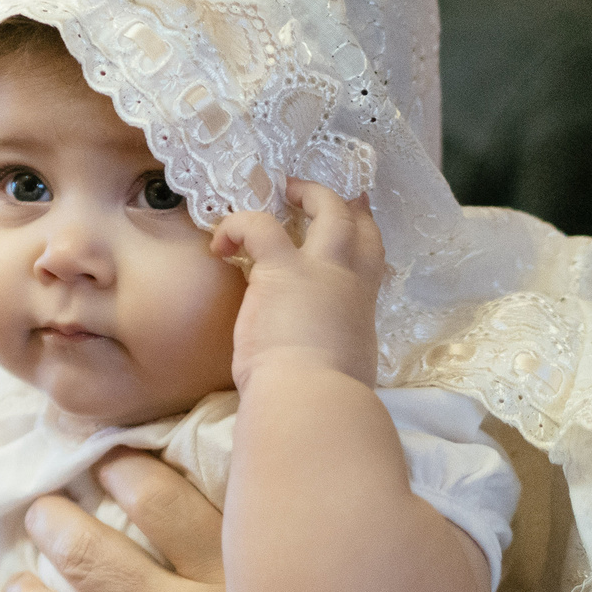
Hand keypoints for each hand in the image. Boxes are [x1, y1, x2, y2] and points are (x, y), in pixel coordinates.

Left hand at [208, 179, 384, 392]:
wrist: (311, 400)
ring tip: (280, 191)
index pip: (370, 259)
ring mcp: (320, 271)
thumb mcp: (341, 368)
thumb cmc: (321, 397)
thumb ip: (331, 352)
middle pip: (357, 226)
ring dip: (306, 194)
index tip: (355, 216)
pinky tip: (220, 242)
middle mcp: (348, 283)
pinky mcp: (282, 271)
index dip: (363, 234)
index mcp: (359, 309)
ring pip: (327, 210)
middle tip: (309, 191)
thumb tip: (317, 363)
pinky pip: (260, 226)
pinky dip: (238, 225)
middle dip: (338, 202)